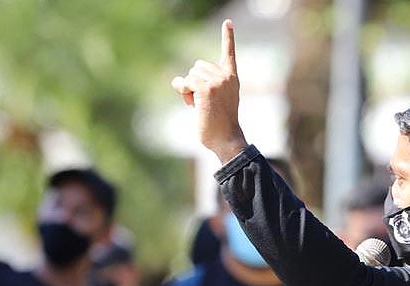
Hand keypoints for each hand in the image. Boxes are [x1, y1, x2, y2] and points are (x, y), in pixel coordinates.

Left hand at [171, 19, 247, 162]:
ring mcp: (217, 81)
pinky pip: (186, 82)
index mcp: (232, 79)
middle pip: (198, 66)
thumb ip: (203, 87)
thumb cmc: (218, 126)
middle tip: (198, 101)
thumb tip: (177, 80)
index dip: (228, 37)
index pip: (229, 53)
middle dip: (193, 82)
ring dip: (188, 89)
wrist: (227, 140)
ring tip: (197, 104)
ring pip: (191, 74)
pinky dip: (184, 92)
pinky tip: (191, 104)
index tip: (228, 22)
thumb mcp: (214, 102)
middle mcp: (226, 77)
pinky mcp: (206, 89)